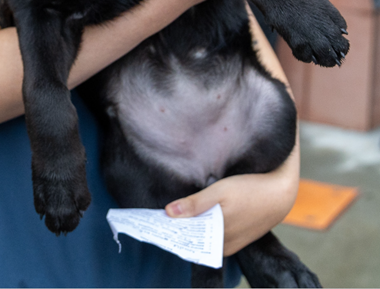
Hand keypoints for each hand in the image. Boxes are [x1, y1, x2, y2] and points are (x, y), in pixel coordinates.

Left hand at [165, 154, 299, 255]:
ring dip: (190, 228)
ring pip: (204, 238)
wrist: (282, 192)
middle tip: (158, 215)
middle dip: (177, 228)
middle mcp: (224, 245)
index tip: (153, 221)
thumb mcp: (220, 191)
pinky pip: (215, 237)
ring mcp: (233, 243)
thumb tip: (169, 213)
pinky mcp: (239, 239)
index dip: (170, 230)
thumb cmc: (250, 189)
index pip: (187, 239)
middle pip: (194, 239)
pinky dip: (204, 228)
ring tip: (173, 214)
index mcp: (218, 237)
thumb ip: (195, 204)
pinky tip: (195, 216)